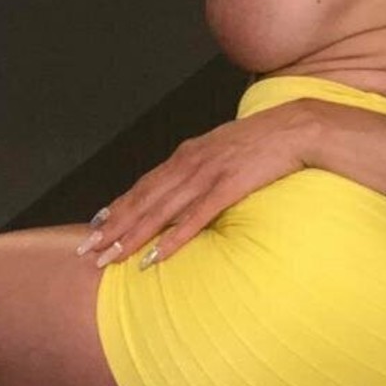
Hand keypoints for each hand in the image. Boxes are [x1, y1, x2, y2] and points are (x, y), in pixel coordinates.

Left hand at [75, 104, 312, 269]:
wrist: (297, 127)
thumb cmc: (265, 140)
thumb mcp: (225, 147)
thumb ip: (203, 165)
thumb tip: (188, 184)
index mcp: (188, 153)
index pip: (144, 184)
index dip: (118, 206)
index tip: (96, 226)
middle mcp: (191, 162)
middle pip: (144, 200)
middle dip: (114, 227)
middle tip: (88, 250)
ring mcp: (209, 174)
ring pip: (161, 210)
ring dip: (133, 236)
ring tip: (110, 258)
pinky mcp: (230, 185)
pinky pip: (196, 217)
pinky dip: (173, 238)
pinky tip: (157, 256)